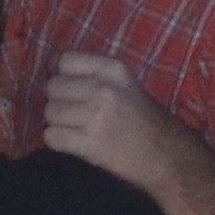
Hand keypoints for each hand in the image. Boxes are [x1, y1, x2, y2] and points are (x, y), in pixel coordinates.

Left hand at [39, 52, 204, 200]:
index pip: (64, 60)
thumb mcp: (125, 83)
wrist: (165, 154)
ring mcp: (95, 116)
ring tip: (73, 127)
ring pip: (49, 112)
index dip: (56, 73)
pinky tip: (71, 141)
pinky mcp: (89, 143)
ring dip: (55, 122)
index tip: (62, 85)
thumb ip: (94, 74)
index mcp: (112, 70)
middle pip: (52, 87)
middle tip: (70, 112)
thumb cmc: (143, 119)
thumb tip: (52, 73)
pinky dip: (56, 140)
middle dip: (56, 100)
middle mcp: (103, 89)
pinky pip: (51, 136)